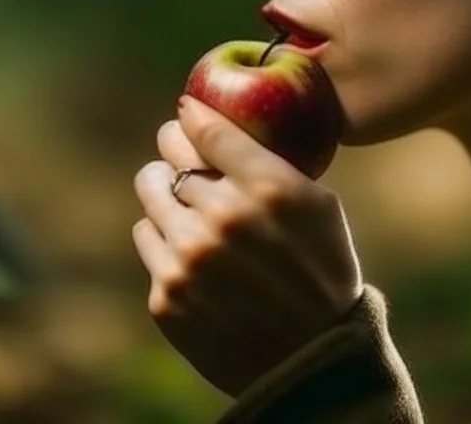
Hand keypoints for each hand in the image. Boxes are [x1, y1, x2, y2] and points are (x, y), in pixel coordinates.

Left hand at [131, 95, 363, 396]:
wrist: (312, 359)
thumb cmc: (323, 271)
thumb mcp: (319, 206)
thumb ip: (272, 163)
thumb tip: (214, 123)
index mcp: (269, 189)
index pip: (206, 130)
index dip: (191, 115)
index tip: (186, 112)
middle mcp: (224, 219)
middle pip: (170, 158)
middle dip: (176, 151)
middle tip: (182, 154)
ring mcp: (189, 260)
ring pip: (150, 193)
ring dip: (164, 190)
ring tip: (184, 203)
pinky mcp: (166, 296)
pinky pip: (147, 238)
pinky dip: (163, 237)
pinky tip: (190, 250)